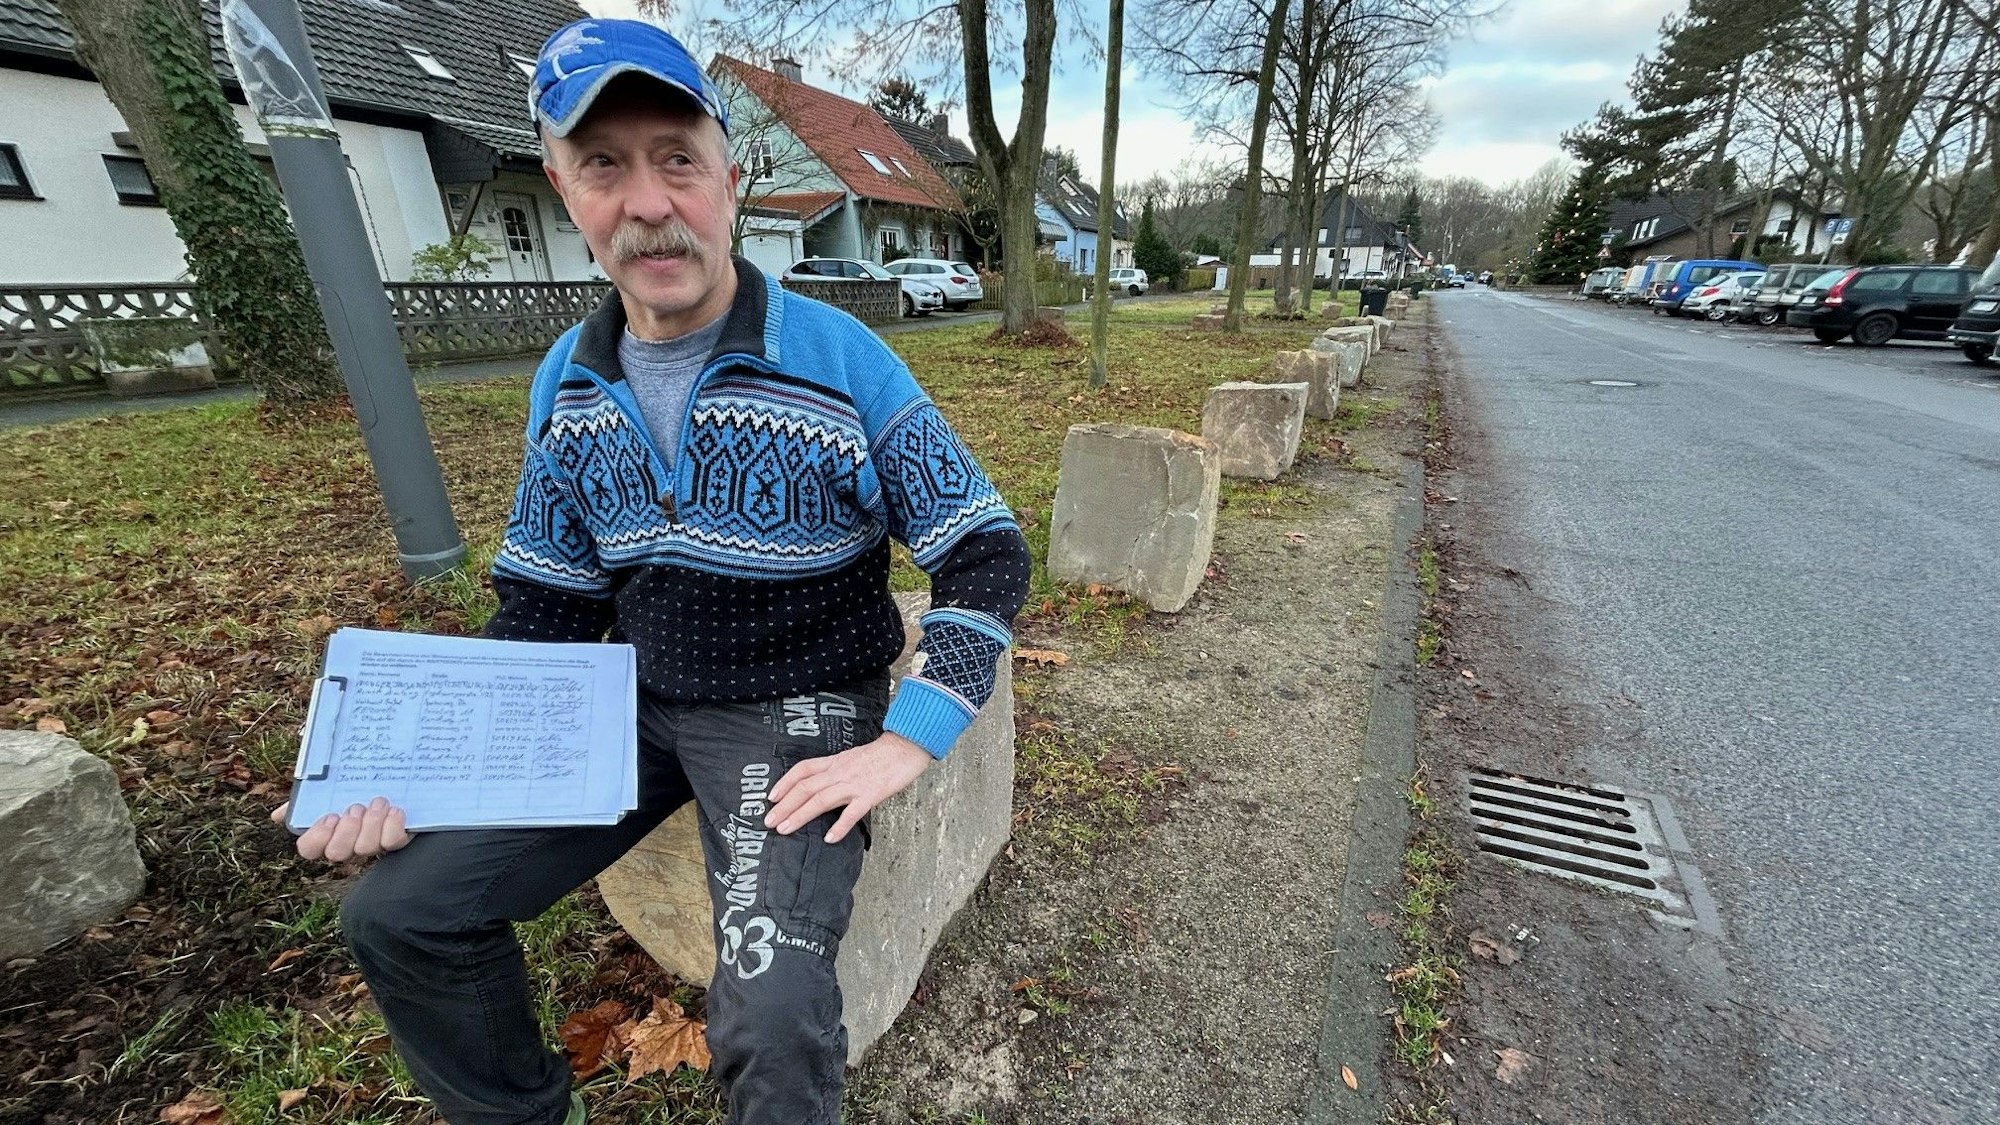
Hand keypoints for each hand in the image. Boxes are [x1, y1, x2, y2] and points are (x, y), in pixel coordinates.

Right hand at [270, 796, 411, 861]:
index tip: (330, 816)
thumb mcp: (326, 788)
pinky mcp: (397, 839)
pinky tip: (395, 810)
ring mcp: (372, 844)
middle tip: (355, 808)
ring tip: (378, 802)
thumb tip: (277, 816)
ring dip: (372, 822)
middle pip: (337, 853)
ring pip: (366, 848)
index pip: (309, 849)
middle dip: (346, 830)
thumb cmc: (355, 787)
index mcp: (327, 832)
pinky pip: (393, 843)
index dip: (317, 837)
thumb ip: (303, 800)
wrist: (394, 776)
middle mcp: (348, 843)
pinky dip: (393, 825)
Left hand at [765, 732, 931, 844]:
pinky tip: (829, 838)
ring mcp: (854, 783)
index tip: (771, 797)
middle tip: (769, 821)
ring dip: (800, 815)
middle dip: (785, 805)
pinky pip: (852, 812)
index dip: (785, 783)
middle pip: (805, 788)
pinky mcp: (871, 794)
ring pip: (821, 799)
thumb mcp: (853, 757)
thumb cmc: (882, 754)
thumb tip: (822, 785)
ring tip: (785, 830)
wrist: (906, 747)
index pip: (803, 770)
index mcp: (835, 762)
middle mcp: (839, 772)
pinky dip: (840, 826)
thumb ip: (837, 770)